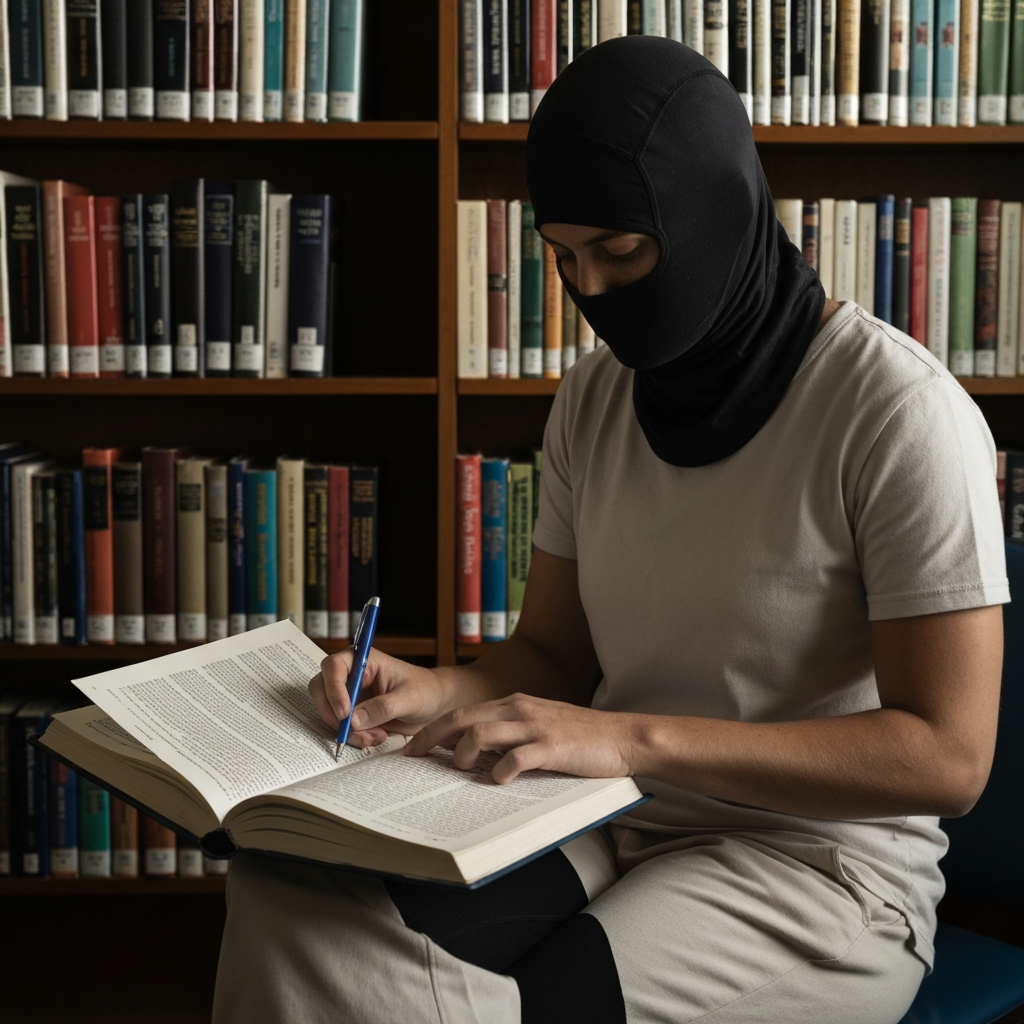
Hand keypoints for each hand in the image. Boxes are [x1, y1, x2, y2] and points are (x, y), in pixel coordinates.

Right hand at [308, 649, 449, 748]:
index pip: (334, 666)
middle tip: (353, 731)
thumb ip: (382, 707)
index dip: (333, 689)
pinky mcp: (353, 714)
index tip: (345, 713)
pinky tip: (375, 737)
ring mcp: (350, 695)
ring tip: (375, 736)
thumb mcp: (409, 698)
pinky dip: (353, 737)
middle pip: (321, 689)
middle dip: (333, 714)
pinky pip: (339, 727)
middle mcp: (352, 675)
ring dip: (346, 730)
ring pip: (328, 712)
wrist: (435, 706)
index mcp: (365, 660)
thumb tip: (353, 720)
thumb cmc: (426, 691)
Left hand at [403, 692, 640, 783]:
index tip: (414, 746)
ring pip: (481, 734)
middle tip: (415, 757)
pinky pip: (515, 759)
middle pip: (461, 718)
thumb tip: (473, 755)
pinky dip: (500, 772)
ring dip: (464, 755)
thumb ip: (508, 736)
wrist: (623, 736)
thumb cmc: (580, 738)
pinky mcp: (552, 747)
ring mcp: (535, 726)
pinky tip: (500, 781)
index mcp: (514, 704)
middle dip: (432, 738)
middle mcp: (519, 709)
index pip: (462, 712)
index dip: (434, 729)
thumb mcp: (538, 727)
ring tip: (464, 770)